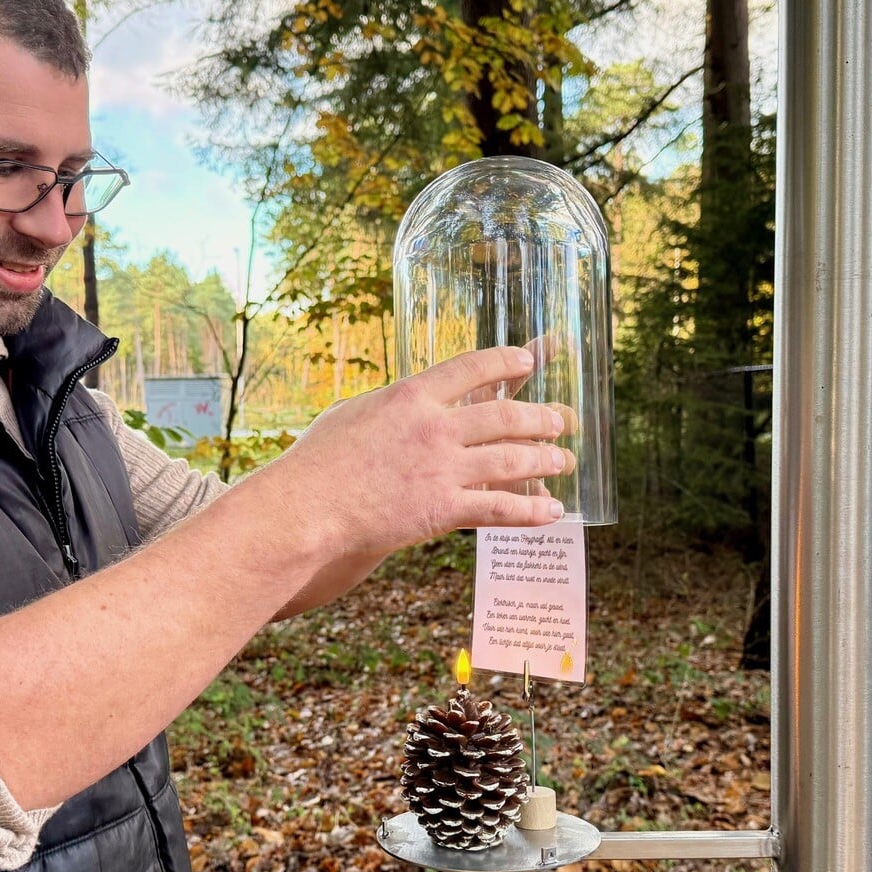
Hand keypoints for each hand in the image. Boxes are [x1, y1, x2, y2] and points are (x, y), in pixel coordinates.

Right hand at [272, 347, 572, 557]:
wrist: (307, 508)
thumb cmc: (318, 462)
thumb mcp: (354, 413)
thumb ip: (391, 406)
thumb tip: (408, 401)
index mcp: (412, 395)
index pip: (473, 367)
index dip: (507, 362)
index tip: (528, 360)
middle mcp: (435, 427)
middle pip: (506, 414)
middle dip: (541, 416)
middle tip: (561, 419)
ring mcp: (443, 469)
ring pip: (513, 459)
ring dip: (546, 459)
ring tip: (564, 460)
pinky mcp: (443, 509)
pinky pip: (501, 508)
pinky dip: (532, 511)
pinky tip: (554, 511)